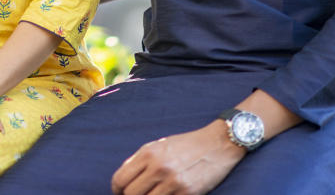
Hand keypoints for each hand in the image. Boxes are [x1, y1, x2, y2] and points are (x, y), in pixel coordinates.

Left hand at [110, 121, 244, 194]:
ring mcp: (173, 181)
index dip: (117, 190)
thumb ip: (140, 160)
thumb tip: (123, 179)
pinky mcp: (188, 192)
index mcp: (148, 153)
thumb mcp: (159, 145)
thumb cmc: (187, 144)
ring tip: (152, 194)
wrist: (218, 143)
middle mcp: (159, 167)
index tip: (119, 193)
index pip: (120, 178)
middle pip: (131, 194)